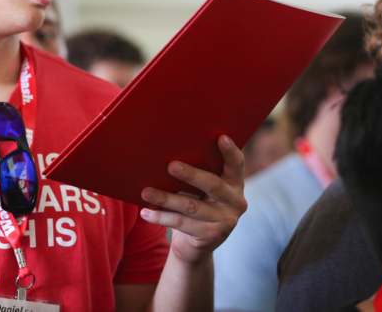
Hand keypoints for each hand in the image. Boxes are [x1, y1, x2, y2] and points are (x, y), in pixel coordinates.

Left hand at [139, 135, 246, 264]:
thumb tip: (167, 153)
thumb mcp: (200, 189)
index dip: (230, 151)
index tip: (221, 137)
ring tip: (146, 192)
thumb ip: (197, 173)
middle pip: (212, 185)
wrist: (195, 245)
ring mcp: (226, 221)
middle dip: (191, 175)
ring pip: (191, 206)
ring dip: (166, 198)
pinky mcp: (212, 236)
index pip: (236, 164)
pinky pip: (181, 223)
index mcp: (235, 183)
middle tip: (170, 166)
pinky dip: (160, 217)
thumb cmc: (195, 204)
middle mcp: (236, 201)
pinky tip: (145, 212)